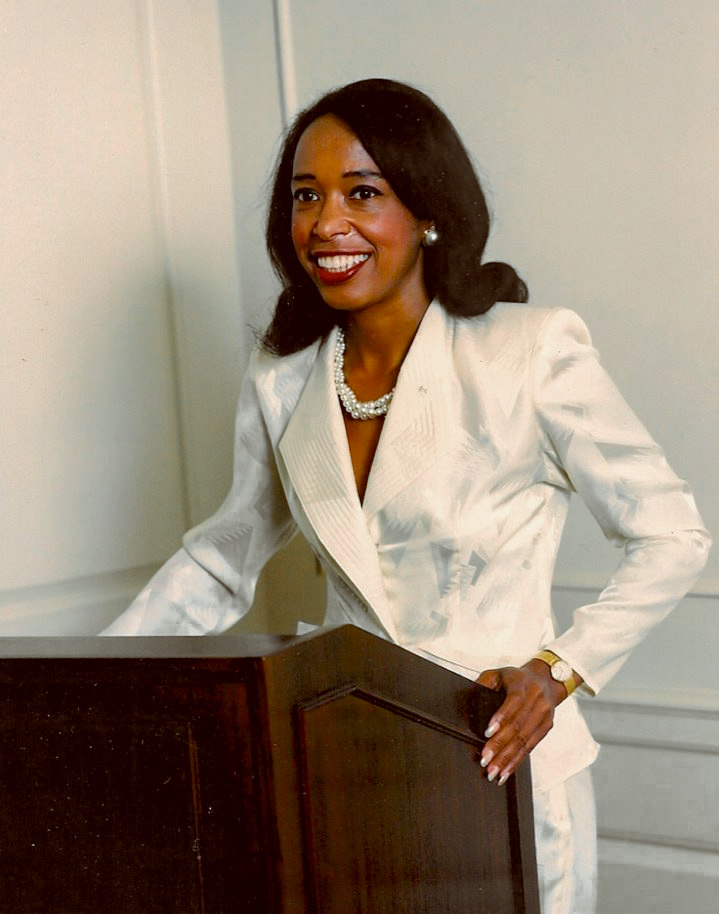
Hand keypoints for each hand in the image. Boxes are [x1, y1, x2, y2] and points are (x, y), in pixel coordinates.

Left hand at [476, 660, 570, 785]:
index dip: (501, 717)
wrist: (546, 679)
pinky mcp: (546, 727)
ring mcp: (543, 714)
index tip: (487, 732)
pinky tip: (507, 771)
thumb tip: (467, 699)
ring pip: (525, 740)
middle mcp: (536, 698)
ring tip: (494, 771)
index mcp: (521, 682)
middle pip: (518, 725)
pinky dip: (517, 761)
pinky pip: (531, 747)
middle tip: (485, 759)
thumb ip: (483, 683)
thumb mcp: (497, 673)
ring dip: (508, 758)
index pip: (514, 701)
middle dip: (500, 745)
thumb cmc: (516, 678)